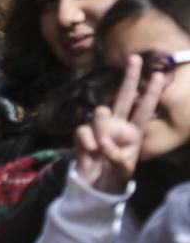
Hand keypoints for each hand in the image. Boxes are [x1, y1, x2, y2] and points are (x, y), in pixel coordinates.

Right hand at [75, 54, 162, 192]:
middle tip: (135, 58)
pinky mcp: (83, 133)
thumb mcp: (123, 168)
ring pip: (101, 114)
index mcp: (134, 132)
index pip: (145, 109)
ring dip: (102, 131)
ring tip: (102, 151)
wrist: (95, 184)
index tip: (159, 74)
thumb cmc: (115, 174)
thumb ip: (116, 155)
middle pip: (124, 96)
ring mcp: (100, 127)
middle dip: (130, 77)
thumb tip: (101, 143)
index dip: (152, 93)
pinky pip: (84, 131)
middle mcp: (118, 124)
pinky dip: (87, 144)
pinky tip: (90, 153)